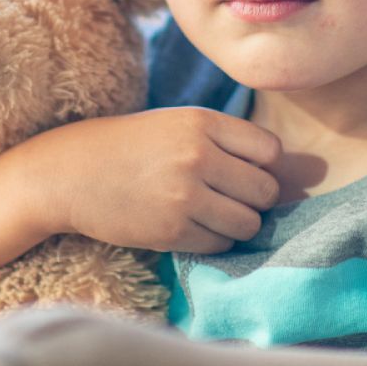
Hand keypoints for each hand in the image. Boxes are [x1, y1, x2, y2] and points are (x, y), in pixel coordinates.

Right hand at [17, 106, 282, 253]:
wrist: (68, 173)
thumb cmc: (129, 147)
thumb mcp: (176, 125)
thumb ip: (228, 142)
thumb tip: (298, 176)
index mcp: (201, 121)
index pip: (270, 151)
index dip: (262, 166)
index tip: (239, 171)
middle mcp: (197, 155)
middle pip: (264, 190)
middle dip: (252, 199)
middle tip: (223, 196)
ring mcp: (185, 194)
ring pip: (248, 223)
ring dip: (236, 224)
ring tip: (206, 213)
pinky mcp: (172, 230)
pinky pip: (220, 244)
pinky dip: (212, 241)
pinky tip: (187, 226)